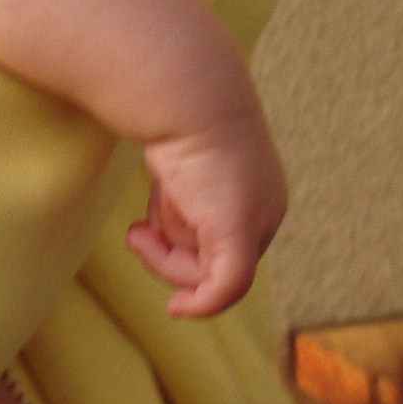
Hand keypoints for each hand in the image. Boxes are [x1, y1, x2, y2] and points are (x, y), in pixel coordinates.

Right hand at [130, 108, 286, 316]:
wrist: (187, 94)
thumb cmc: (176, 113)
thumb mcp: (178, 162)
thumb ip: (181, 196)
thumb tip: (161, 214)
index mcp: (259, 190)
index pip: (219, 238)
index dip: (176, 240)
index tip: (139, 230)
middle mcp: (267, 210)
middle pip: (213, 260)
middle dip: (169, 251)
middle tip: (135, 233)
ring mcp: (257, 224)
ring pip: (205, 273)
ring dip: (165, 254)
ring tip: (143, 223)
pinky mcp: (239, 236)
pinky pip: (223, 289)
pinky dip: (201, 305)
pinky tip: (177, 310)